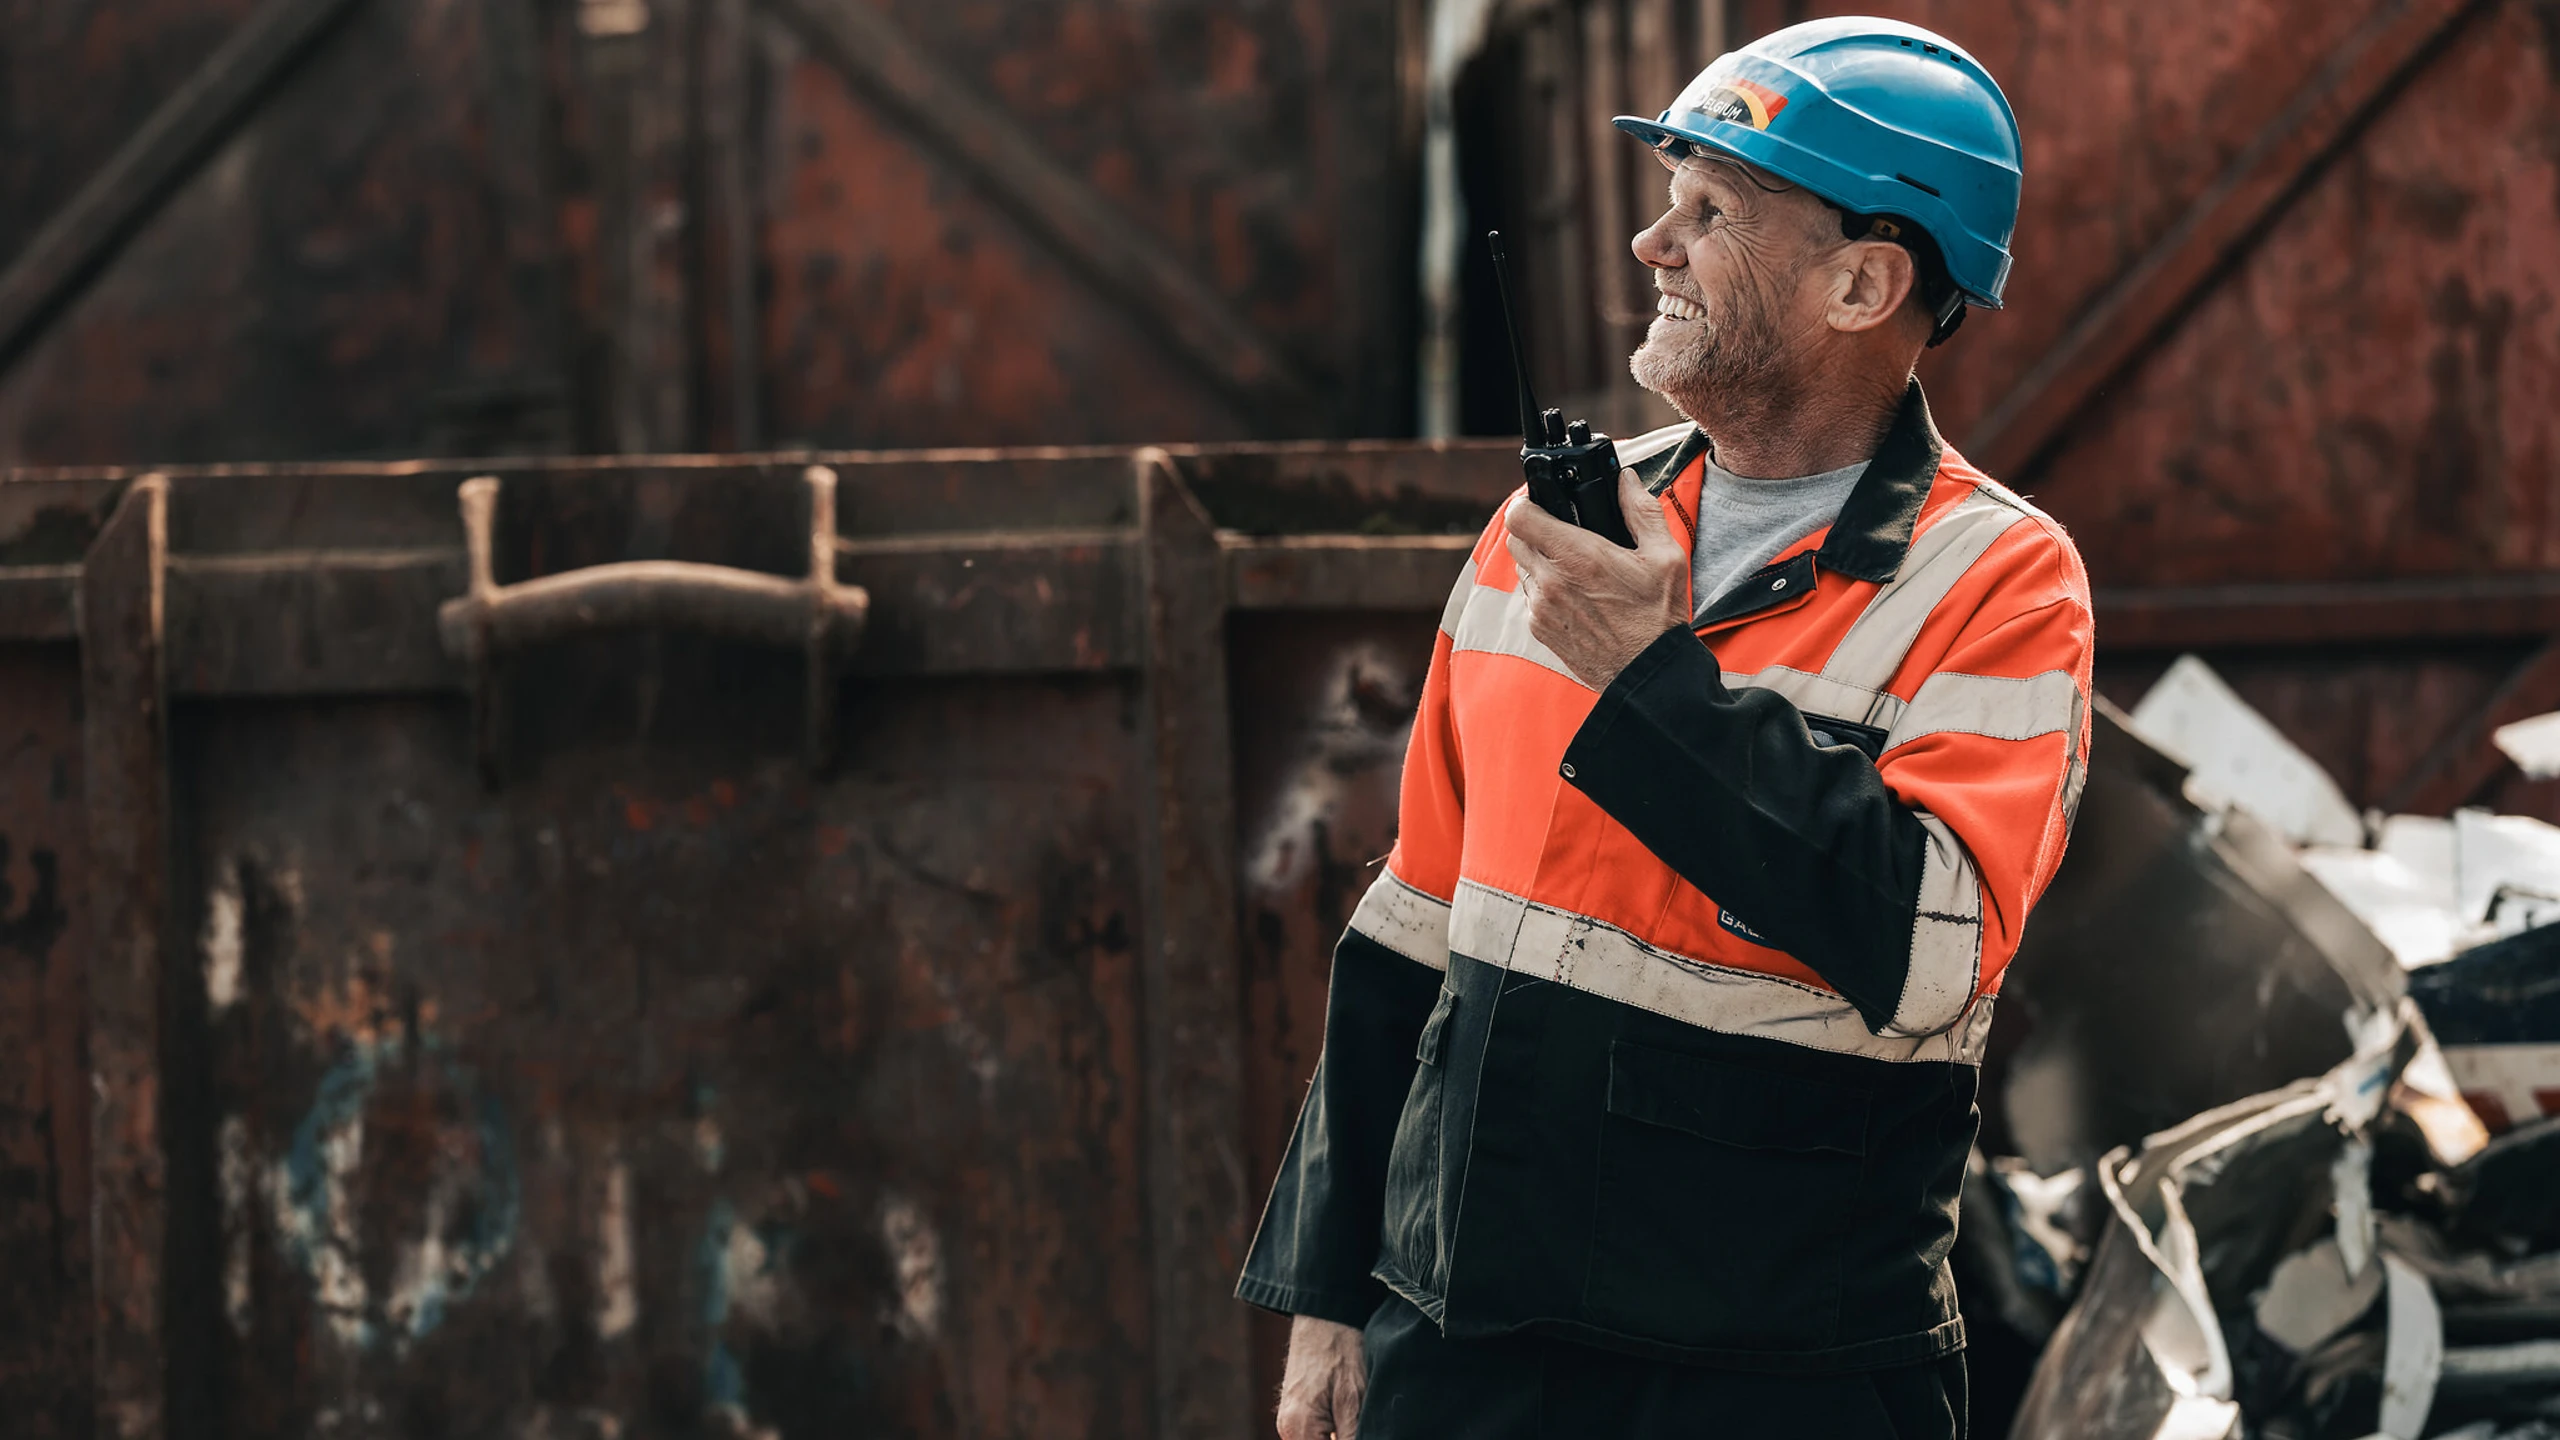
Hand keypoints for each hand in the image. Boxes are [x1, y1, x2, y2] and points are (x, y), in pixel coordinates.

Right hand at [1275, 1314, 1366, 1439]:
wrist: (1324, 1313)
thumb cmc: (1340, 1349)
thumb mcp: (1355, 1397)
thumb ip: (1354, 1437)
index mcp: (1300, 1429)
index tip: (1367, 1434)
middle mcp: (1289, 1430)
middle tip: (1364, 1424)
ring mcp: (1291, 1422)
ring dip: (1343, 1438)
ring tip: (1361, 1418)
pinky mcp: (1299, 1414)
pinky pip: (1318, 1436)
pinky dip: (1336, 1435)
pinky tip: (1352, 1419)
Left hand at [1504, 468, 1688, 689]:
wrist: (1647, 674)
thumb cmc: (1658, 617)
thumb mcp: (1665, 556)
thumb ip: (1642, 511)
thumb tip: (1626, 479)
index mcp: (1578, 556)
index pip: (1520, 516)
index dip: (1527, 503)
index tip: (1543, 503)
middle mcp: (1551, 581)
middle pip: (1516, 538)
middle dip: (1534, 529)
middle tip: (1563, 532)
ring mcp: (1541, 607)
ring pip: (1522, 568)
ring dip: (1539, 561)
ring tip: (1574, 567)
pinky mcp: (1540, 629)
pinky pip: (1529, 597)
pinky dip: (1544, 589)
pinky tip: (1575, 595)